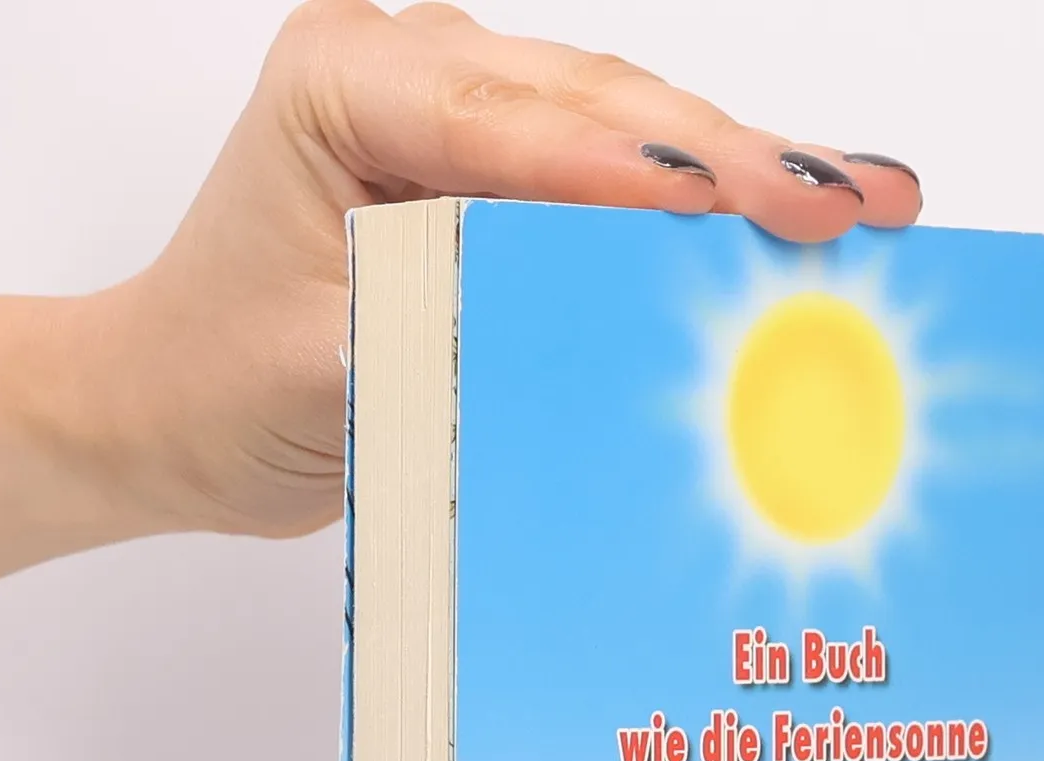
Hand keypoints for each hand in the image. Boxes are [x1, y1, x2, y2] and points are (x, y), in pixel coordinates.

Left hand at [103, 1, 923, 539]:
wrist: (174, 409)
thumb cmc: (221, 380)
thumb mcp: (324, 364)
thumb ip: (446, 325)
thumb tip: (585, 324)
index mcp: (344, 81)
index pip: (513, 124)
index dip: (638, 168)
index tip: (742, 203)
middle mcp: (413, 68)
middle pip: (600, 106)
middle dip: (732, 160)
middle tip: (852, 203)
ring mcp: (468, 110)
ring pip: (632, 127)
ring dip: (749, 170)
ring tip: (868, 200)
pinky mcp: (506, 170)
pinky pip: (623, 176)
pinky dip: (711, 206)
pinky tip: (803, 209)